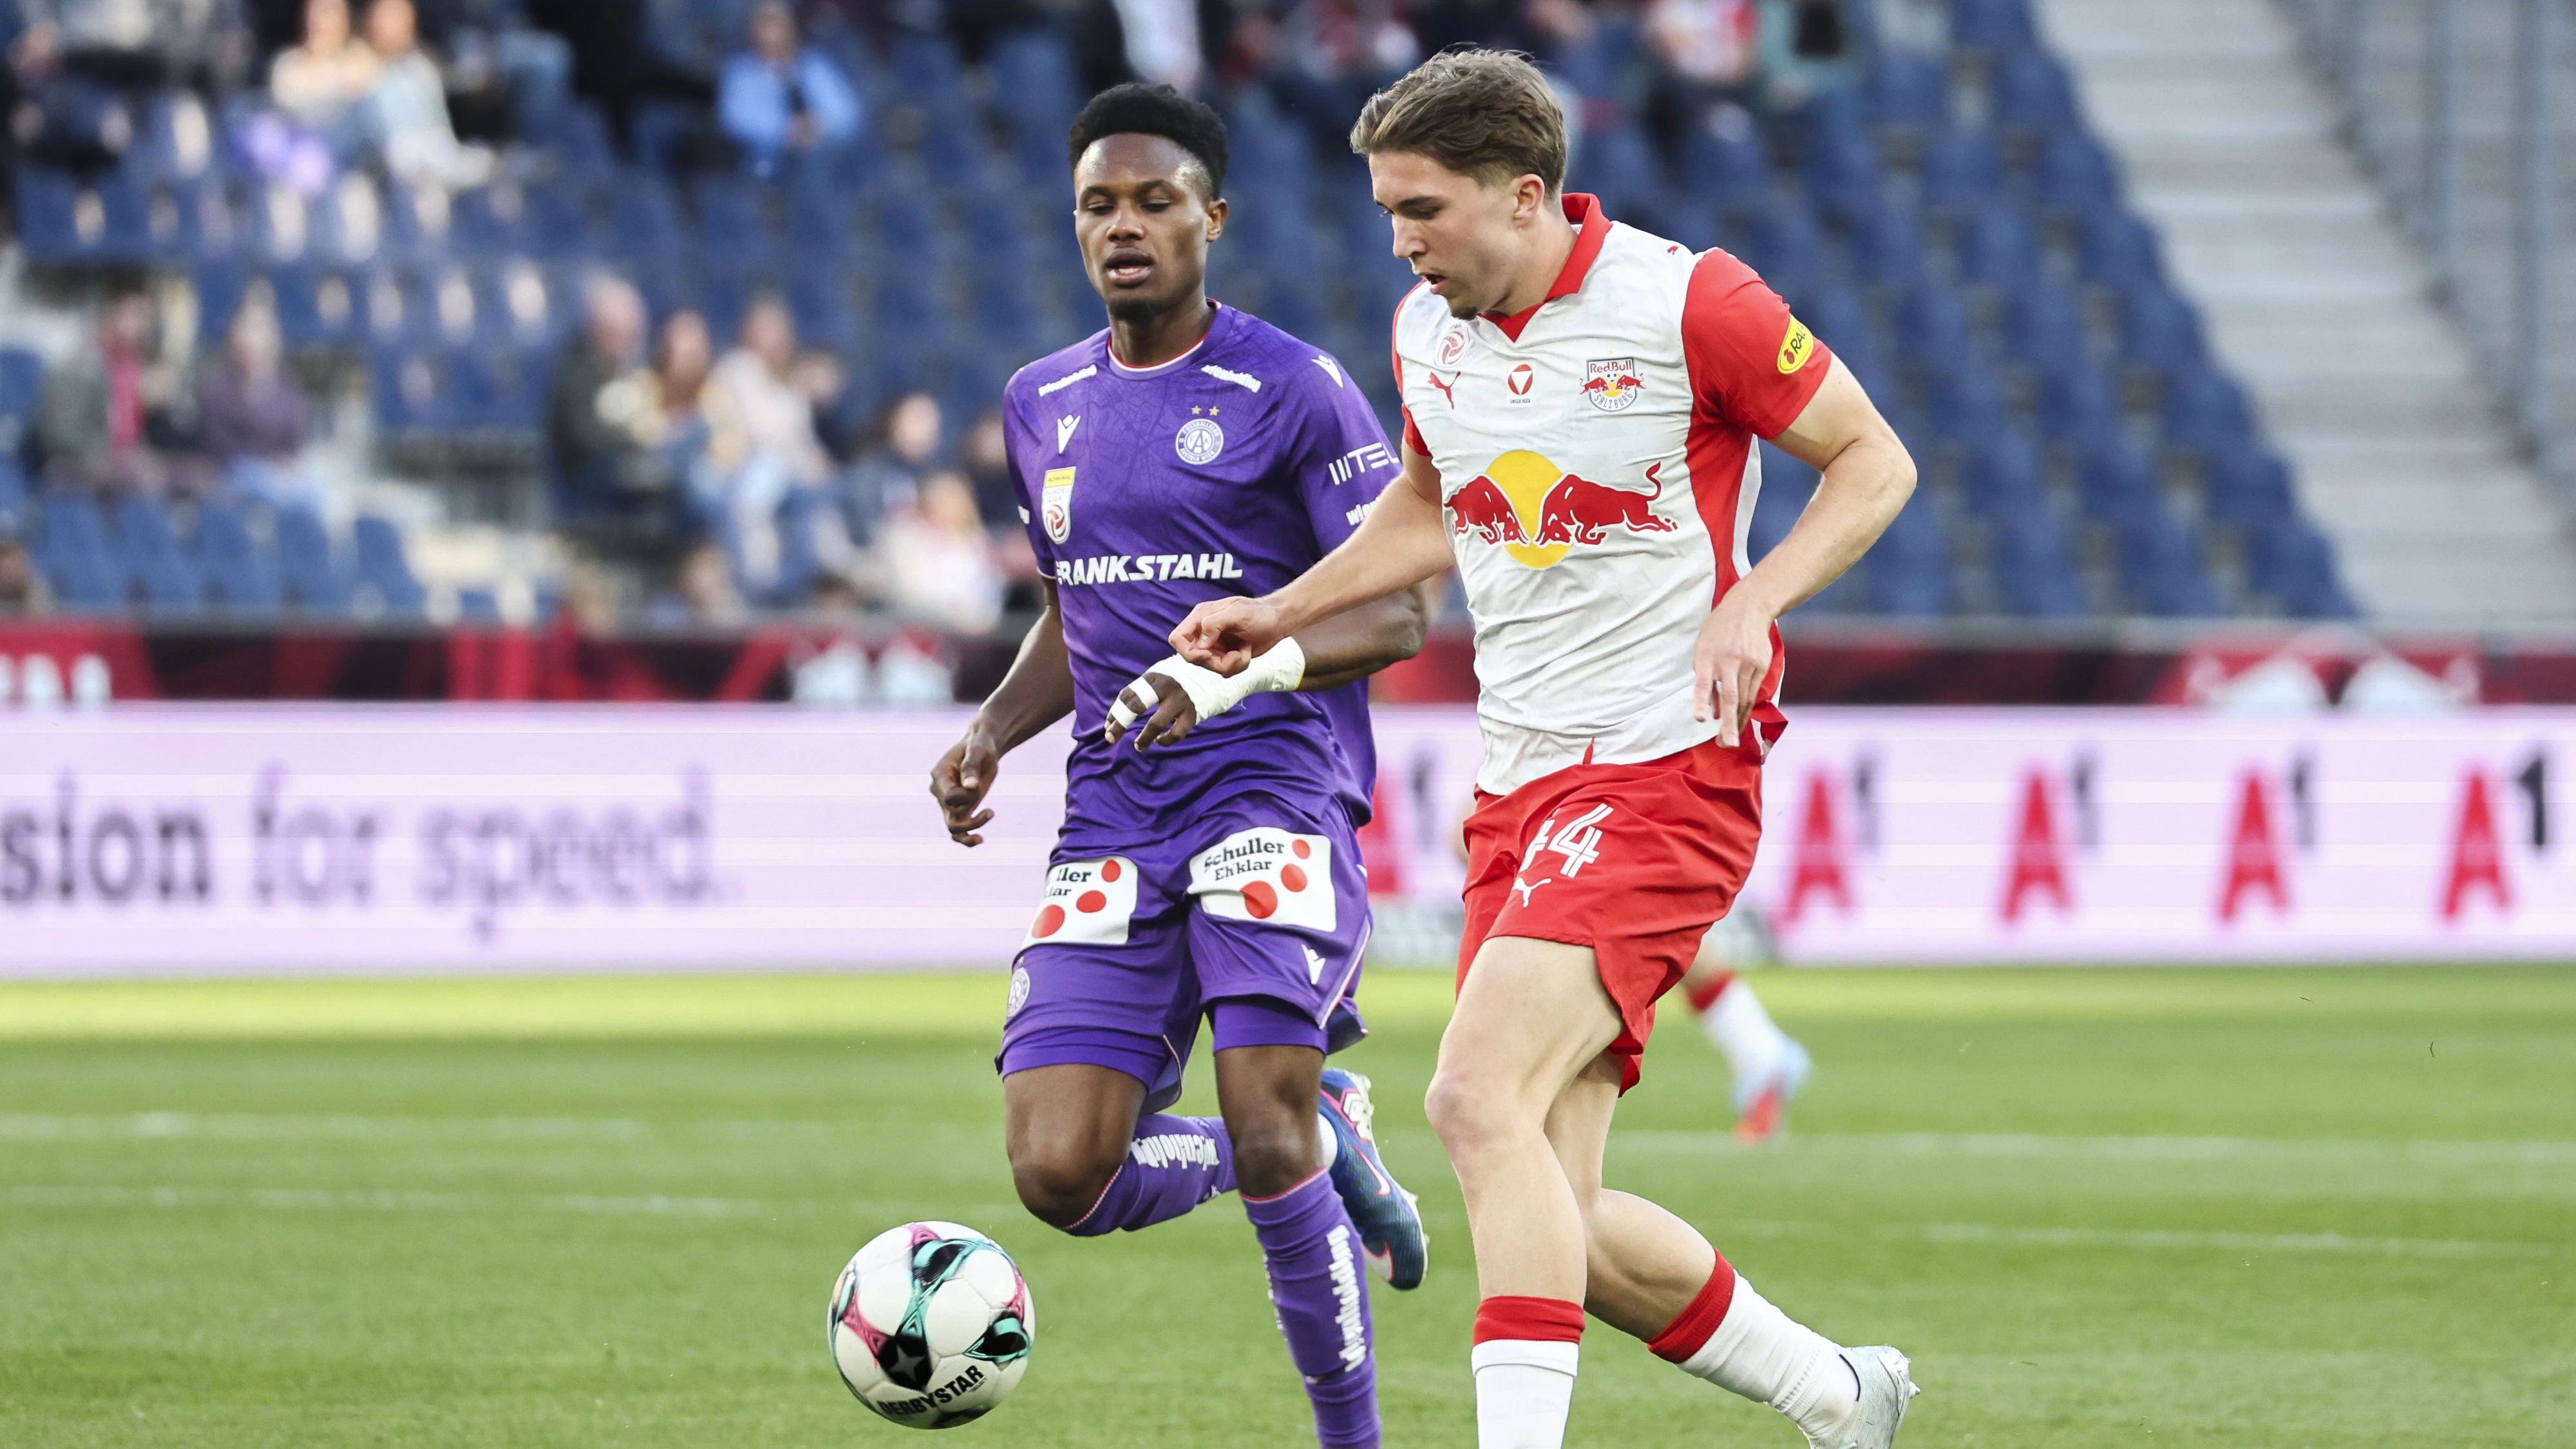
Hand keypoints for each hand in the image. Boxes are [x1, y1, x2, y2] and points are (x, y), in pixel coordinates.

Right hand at [928, 727, 1001, 845]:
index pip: (950, 797)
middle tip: (990, 809)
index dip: (968, 796)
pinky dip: (967, 839)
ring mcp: (949, 802)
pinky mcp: (961, 809)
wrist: (983, 748)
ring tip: (988, 824)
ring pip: (953, 828)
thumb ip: (971, 767)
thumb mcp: (977, 751)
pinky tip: (980, 840)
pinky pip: (958, 831)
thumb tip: (971, 787)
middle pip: (951, 817)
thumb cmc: (979, 746)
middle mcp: (940, 791)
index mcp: (939, 775)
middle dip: (972, 815)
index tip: (979, 784)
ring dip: (971, 831)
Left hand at [1101, 671, 1199, 749]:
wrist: (1209, 676)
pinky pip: (1176, 733)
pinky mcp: (1192, 714)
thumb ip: (1136, 695)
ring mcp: (1180, 701)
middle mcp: (1165, 687)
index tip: (1108, 726)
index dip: (1115, 712)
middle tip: (1111, 738)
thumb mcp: (1155, 680)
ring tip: (1138, 746)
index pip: (1128, 695)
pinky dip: (1165, 740)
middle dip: (1121, 723)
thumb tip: (1110, 722)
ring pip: (1156, 724)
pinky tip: (1159, 741)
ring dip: (1144, 738)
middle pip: (1137, 706)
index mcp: (1153, 677)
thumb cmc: (1172, 681)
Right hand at [1169, 597, 1288, 675]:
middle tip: (1237, 655)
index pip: (1178, 638)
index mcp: (1201, 617)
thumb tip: (1200, 644)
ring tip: (1245, 650)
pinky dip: (1238, 666)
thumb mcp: (1238, 614)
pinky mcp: (1225, 656)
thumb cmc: (1259, 612)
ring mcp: (1214, 646)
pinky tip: (1246, 652)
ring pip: (1210, 667)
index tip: (1207, 654)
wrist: (1278, 621)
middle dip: (1217, 662)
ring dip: (1231, 664)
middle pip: (1194, 659)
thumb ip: (1215, 624)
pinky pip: (1224, 671)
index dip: (1188, 652)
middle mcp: (1204, 632)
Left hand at [1691, 590, 1775, 746]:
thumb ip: (1705, 678)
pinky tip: (1740, 719)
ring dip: (1737, 721)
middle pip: (1730, 697)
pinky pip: (1753, 692)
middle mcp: (1729, 660)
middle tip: (1727, 745)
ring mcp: (1749, 663)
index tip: (1700, 720)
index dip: (1701, 702)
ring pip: (1744, 698)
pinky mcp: (1762, 665)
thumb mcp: (1703, 649)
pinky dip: (1746, 707)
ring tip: (1729, 739)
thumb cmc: (1718, 631)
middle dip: (1728, 724)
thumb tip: (1711, 710)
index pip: (1703, 683)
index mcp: (1708, 656)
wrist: (1748, 608)